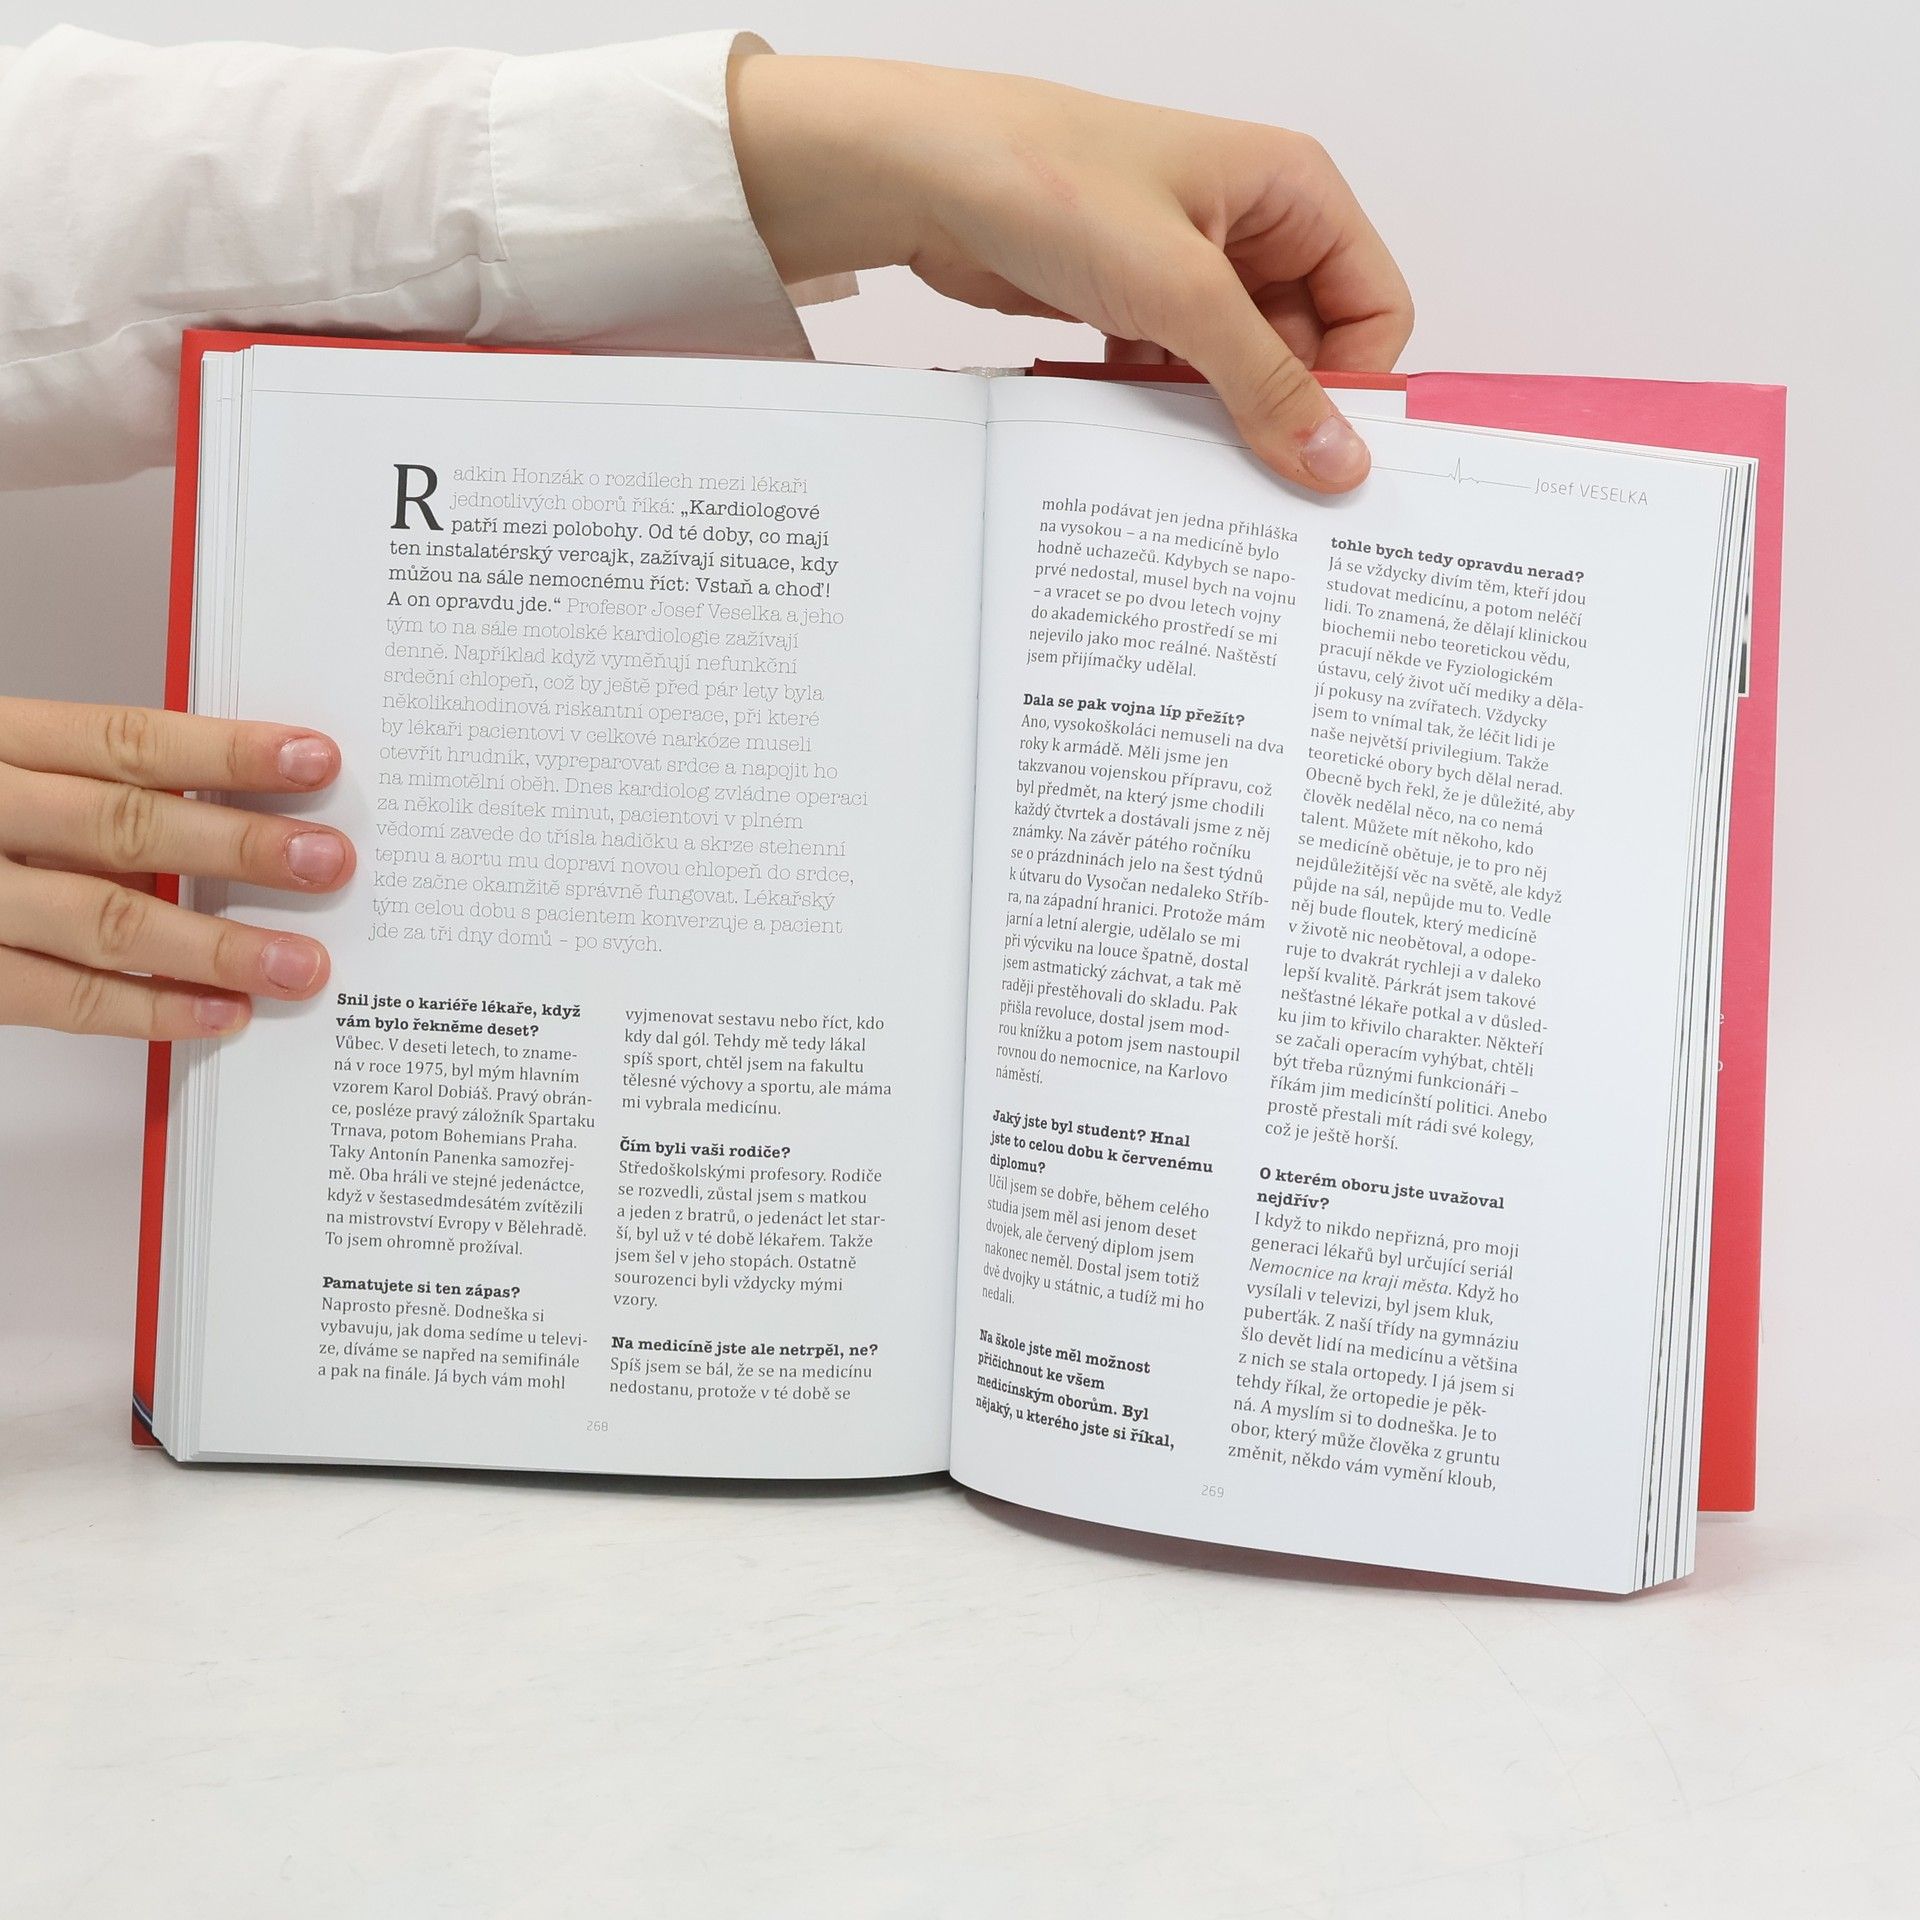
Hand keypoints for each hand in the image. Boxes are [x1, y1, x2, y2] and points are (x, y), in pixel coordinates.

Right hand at [0, 699, 352, 1036]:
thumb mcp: (7, 772)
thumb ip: (88, 784)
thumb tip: (231, 807)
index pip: (122, 740)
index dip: (224, 752)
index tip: (313, 759)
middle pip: (120, 826)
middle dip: (235, 847)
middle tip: (328, 861)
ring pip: (98, 921)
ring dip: (212, 947)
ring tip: (299, 963)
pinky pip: (55, 997)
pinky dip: (147, 1010)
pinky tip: (221, 1013)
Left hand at [731, 52, 1412, 492]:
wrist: (927, 179)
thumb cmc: (1054, 187)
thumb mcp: (1183, 293)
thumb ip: (1267, 384)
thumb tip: (1340, 461)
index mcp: (1293, 190)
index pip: (1372, 304)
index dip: (1354, 381)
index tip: (1323, 455)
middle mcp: (1252, 223)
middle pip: (1309, 345)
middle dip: (1284, 410)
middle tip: (1257, 482)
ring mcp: (1191, 265)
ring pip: (1240, 367)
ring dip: (1221, 416)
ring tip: (1193, 464)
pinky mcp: (1137, 301)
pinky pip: (1180, 373)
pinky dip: (1168, 409)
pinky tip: (1141, 437)